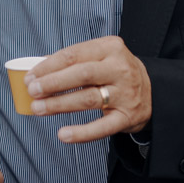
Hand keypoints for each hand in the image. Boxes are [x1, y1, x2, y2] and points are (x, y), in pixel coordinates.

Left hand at [25, 36, 151, 143]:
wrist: (153, 92)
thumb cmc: (116, 73)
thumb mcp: (101, 57)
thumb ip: (74, 61)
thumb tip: (38, 70)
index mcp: (110, 48)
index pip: (74, 54)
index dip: (49, 66)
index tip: (31, 76)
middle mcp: (119, 69)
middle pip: (81, 74)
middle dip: (52, 83)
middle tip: (33, 91)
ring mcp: (125, 94)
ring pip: (87, 99)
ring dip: (59, 104)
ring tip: (38, 109)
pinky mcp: (127, 117)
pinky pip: (101, 127)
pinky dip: (81, 133)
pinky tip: (63, 134)